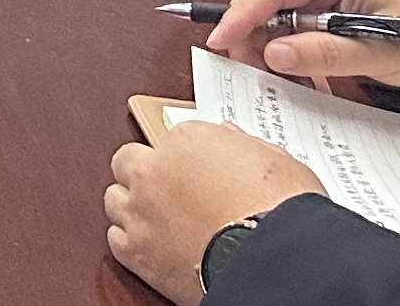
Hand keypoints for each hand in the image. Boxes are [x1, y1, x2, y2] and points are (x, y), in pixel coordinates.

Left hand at [106, 124, 324, 305]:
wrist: (276, 261)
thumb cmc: (284, 212)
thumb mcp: (277, 162)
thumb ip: (245, 146)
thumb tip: (232, 139)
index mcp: (187, 141)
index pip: (171, 139)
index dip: (185, 158)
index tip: (195, 171)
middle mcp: (155, 171)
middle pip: (128, 162)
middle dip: (145, 173)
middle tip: (169, 191)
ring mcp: (141, 211)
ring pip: (115, 199)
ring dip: (132, 205)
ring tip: (159, 219)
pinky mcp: (136, 252)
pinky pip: (116, 239)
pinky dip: (130, 241)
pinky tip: (152, 246)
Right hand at [207, 0, 399, 92]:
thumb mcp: (384, 48)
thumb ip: (328, 51)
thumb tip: (274, 53)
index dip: (242, 14)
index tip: (219, 40)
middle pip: (267, 6)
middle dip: (255, 40)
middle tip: (249, 74)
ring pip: (277, 26)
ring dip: (276, 56)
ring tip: (283, 85)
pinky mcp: (327, 19)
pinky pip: (295, 38)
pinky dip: (294, 62)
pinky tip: (304, 84)